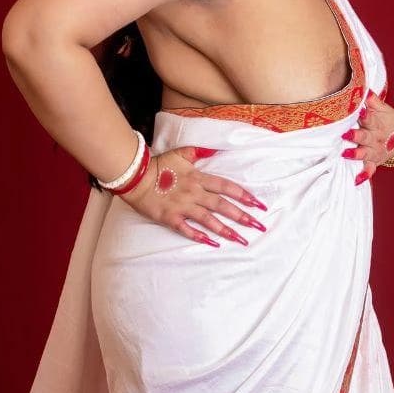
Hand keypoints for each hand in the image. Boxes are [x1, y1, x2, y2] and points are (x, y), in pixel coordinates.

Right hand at [118, 145, 267, 247]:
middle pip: (222, 205)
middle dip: (242, 216)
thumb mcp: (181, 153)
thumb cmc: (158, 164)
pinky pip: (187, 229)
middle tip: (258, 226)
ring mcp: (182, 206)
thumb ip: (199, 152)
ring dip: (226, 230)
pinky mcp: (170, 217)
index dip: (244, 195)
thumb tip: (215, 149)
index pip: (226, 187)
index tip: (259, 205)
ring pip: (208, 219)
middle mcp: (194, 193)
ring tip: (241, 239)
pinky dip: (199, 236)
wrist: (134, 175)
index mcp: (198, 177)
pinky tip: (213, 243)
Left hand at [340, 90, 393, 184]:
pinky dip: (365, 175)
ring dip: (356, 154)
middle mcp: (375, 138)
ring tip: (345, 154)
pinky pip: (370, 170)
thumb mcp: (383, 109)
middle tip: (345, 134)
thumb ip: (372, 100)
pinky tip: (357, 180)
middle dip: (356, 136)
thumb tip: (363, 87)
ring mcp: (375, 151)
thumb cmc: (387, 120)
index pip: (370, 118)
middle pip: (365, 137)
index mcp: (376, 123)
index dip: (365, 115)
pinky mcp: (374, 162)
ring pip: (365, 153)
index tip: (360, 111)